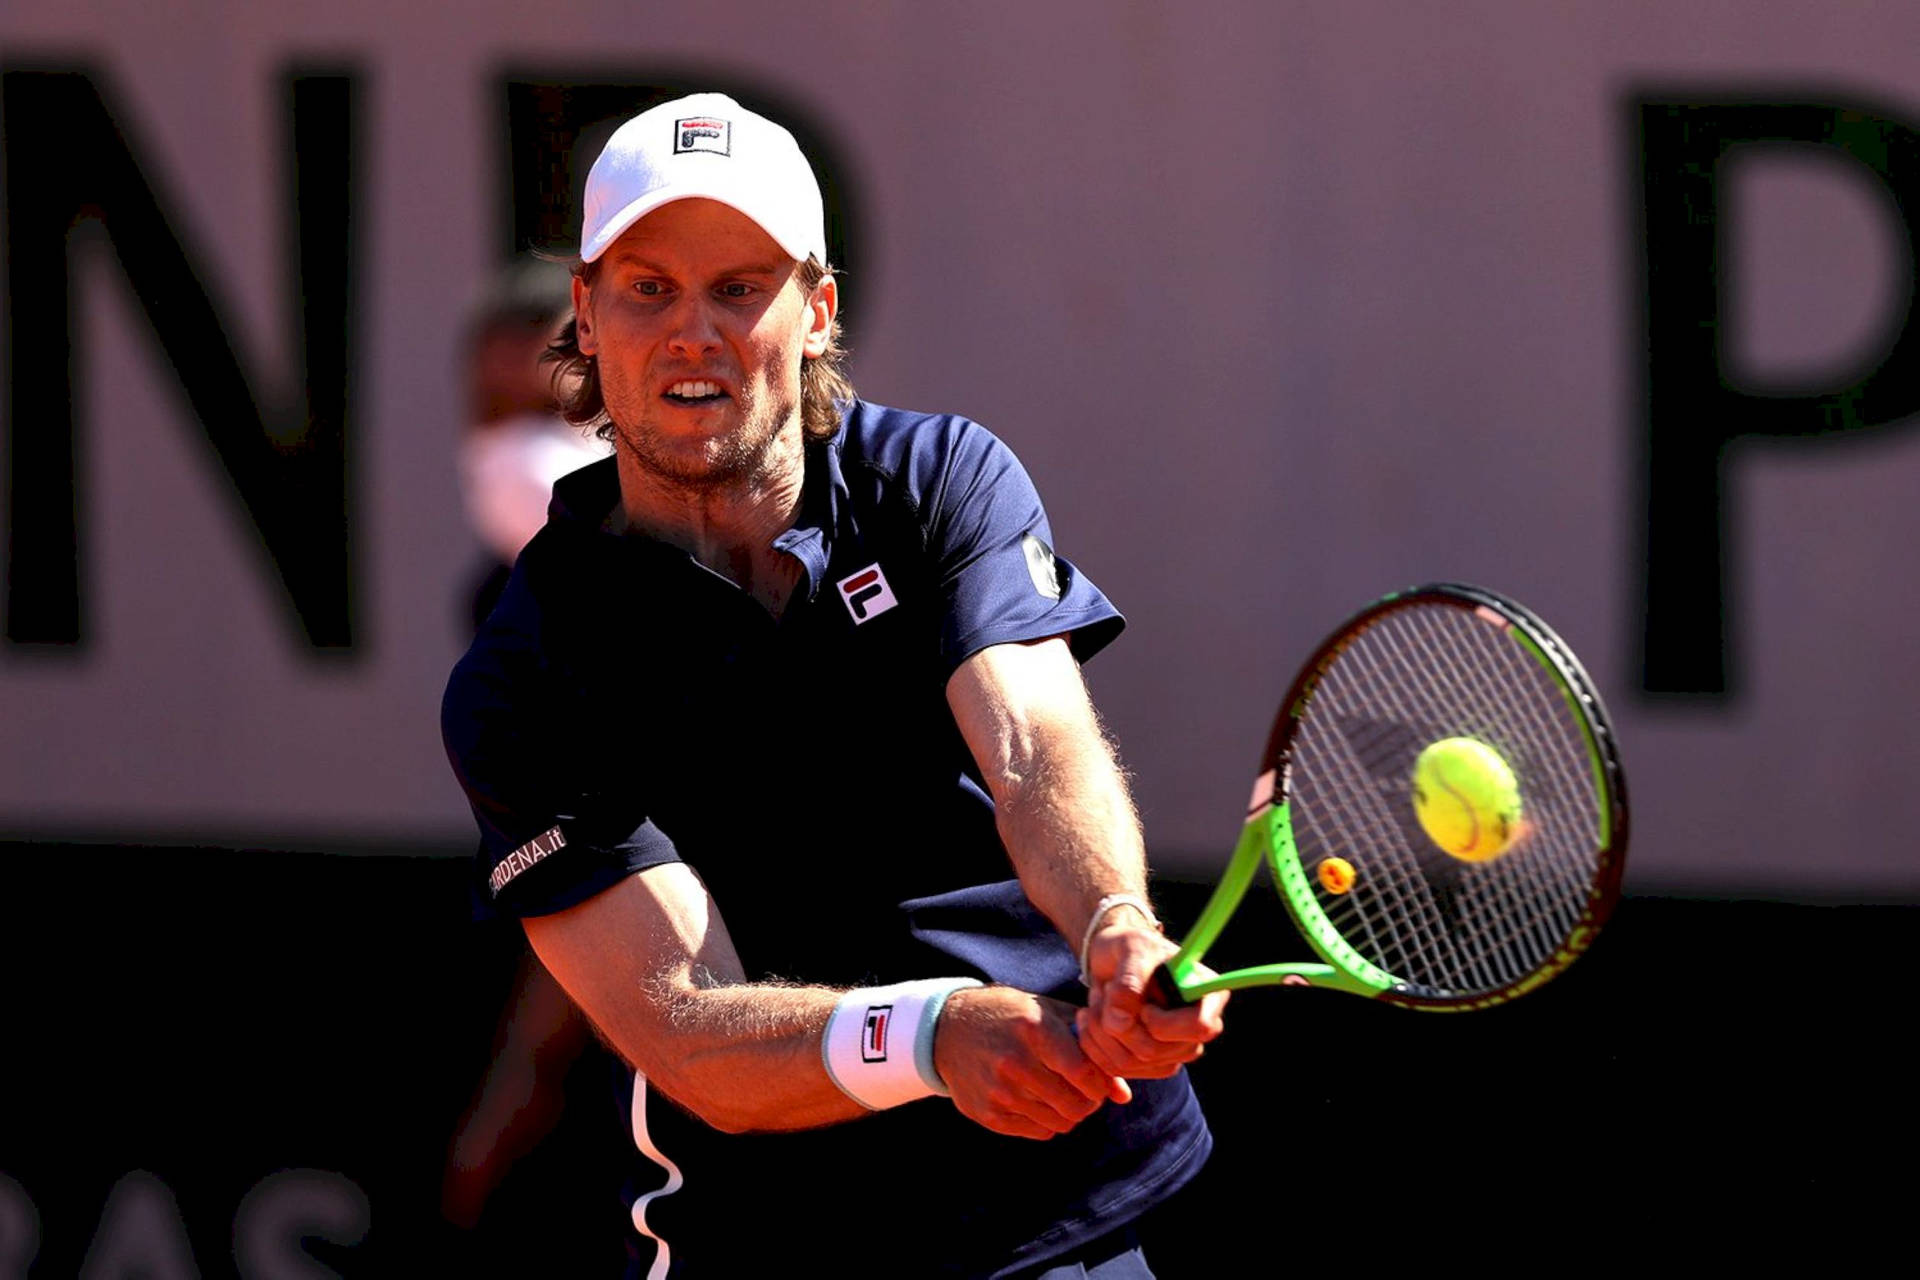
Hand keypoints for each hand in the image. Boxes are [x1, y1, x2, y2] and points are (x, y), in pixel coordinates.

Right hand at [933, 986, 1130, 1139]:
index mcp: (1034, 1030)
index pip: (1084, 1073)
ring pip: (1059, 1122)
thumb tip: (1123, 1095)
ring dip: (1069, 1113)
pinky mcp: (987, 1113)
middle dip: (1088, 1102)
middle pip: (1075, 1105)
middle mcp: (1015, 1062)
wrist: (950, 1029)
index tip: (1099, 1080)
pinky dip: (1047, 1121)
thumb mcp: (1049, 1016)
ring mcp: (998, 1091)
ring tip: (1062, 1094)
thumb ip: (1088, 1048)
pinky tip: (1038, 1100)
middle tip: (1084, 1091)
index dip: (1100, 1083)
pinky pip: (1038, 1131)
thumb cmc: (1012, 1016)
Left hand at [1075, 914, 1227, 1079]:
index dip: (1164, 1023)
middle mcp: (1196, 1029)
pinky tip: (1089, 1017)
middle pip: (1156, 1051)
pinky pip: (1116, 1067)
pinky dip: (1094, 1044)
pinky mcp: (1148, 1064)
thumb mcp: (1131, 949)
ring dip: (1101, 1030)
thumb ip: (1129, 981)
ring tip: (1095, 1000)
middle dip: (1118, 1023)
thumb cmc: (1132, 947)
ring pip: (1131, 1062)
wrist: (1115, 960)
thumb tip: (1120, 1024)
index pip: (1199, 1026)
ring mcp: (1174, 1051)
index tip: (1143, 1005)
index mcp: (1207, 996)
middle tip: (1104, 991)